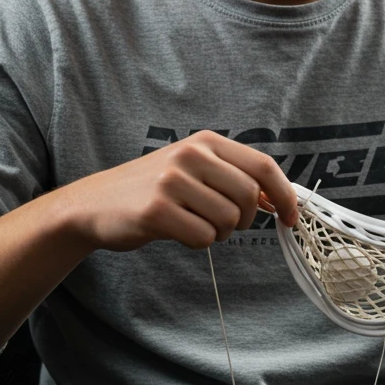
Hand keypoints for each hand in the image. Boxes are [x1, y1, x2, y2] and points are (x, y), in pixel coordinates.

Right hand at [65, 130, 298, 252]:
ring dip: (218, 234)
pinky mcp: (156, 210)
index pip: (262, 166)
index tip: (290, 217)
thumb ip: (232, 176)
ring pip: (227, 220)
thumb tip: (276, 199)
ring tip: (193, 224)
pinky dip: (197, 242)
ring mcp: (172, 181)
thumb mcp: (192, 169)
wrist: (93, 204)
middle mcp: (190, 154)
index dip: (284, 194)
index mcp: (204, 141)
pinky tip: (176, 231)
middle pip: (248, 196)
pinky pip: (202, 237)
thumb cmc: (152, 190)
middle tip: (225, 226)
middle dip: (244, 221)